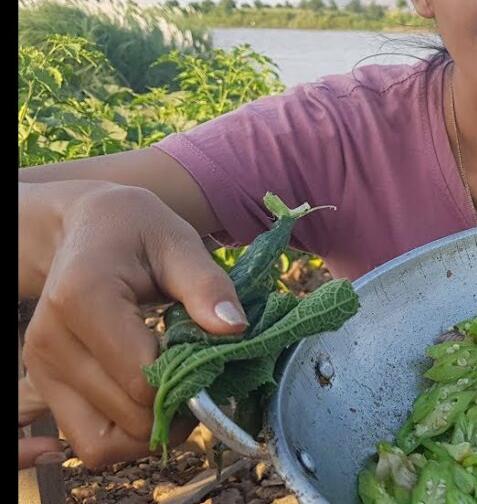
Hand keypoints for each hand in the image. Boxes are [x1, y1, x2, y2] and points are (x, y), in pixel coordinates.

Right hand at [19, 181, 245, 466]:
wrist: (83, 231)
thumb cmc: (136, 232)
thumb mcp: (178, 242)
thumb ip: (206, 284)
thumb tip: (235, 328)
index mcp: (83, 300)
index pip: (141, 379)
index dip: (188, 386)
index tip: (215, 366)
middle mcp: (52, 342)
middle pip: (127, 417)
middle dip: (176, 411)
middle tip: (203, 381)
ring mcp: (42, 370)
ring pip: (103, 445)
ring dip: (151, 433)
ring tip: (178, 395)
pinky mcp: (43, 388)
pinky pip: (88, 442)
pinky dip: (126, 436)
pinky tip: (152, 404)